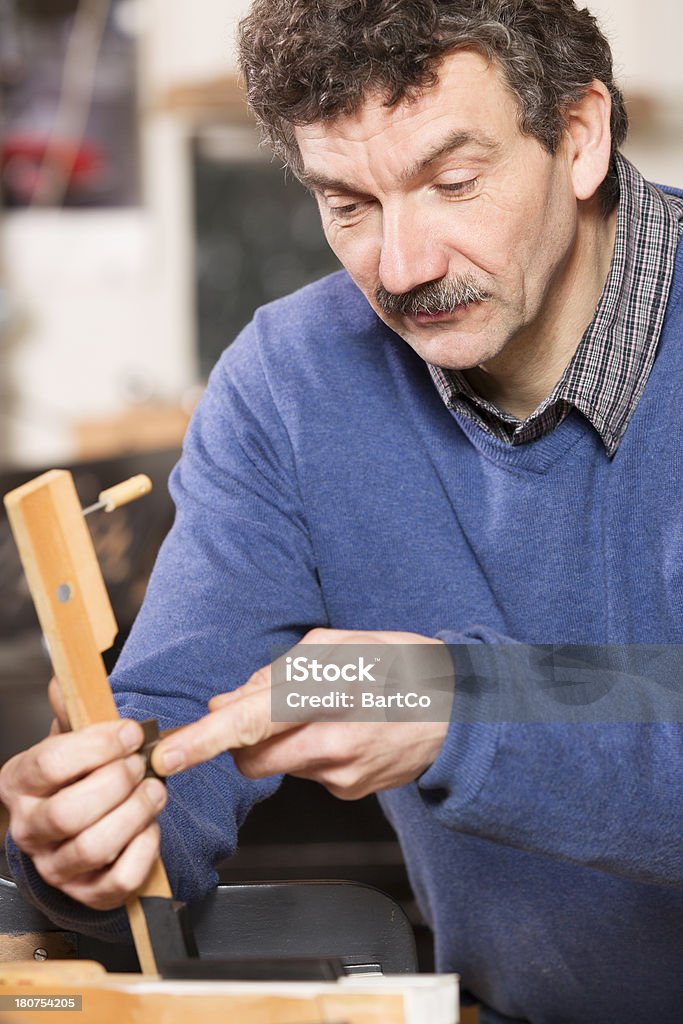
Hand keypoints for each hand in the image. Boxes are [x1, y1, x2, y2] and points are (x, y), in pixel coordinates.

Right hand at [0, 681, 166, 910]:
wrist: (81, 823)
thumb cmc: (76, 776)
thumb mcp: (70, 738)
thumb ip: (72, 711)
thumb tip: (64, 679)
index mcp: (19, 783)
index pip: (49, 765)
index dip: (97, 746)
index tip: (130, 732)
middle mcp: (29, 829)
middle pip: (68, 812)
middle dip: (116, 783)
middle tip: (142, 765)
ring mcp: (56, 867)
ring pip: (93, 848)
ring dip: (134, 813)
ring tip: (154, 789)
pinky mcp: (88, 894)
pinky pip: (118, 880)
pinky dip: (144, 851)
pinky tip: (150, 826)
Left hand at [151, 629, 450, 798]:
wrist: (463, 712)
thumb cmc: (404, 666)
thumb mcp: (343, 644)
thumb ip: (279, 672)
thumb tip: (229, 701)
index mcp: (332, 697)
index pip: (253, 723)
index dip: (205, 740)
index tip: (168, 755)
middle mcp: (334, 743)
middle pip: (252, 757)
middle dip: (242, 738)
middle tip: (269, 706)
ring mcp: (343, 775)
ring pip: (277, 764)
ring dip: (282, 739)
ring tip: (325, 709)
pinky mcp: (350, 791)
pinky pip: (307, 772)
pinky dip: (310, 749)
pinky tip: (345, 728)